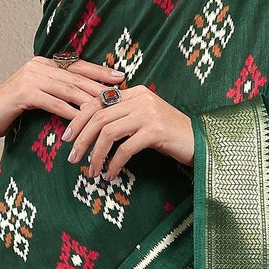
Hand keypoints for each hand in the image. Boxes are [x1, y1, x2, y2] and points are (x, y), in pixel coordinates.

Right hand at [0, 55, 126, 140]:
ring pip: (68, 89)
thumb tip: (86, 98)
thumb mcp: (39, 95)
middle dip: (100, 86)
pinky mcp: (24, 93)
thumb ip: (58, 91)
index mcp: (44, 64)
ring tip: (107, 109)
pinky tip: (83, 120)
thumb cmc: (13, 109)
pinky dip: (70, 112)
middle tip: (120, 95)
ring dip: (89, 100)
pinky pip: (54, 103)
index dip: (99, 72)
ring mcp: (31, 78)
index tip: (120, 78)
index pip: (78, 66)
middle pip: (76, 77)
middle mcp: (39, 66)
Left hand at [63, 81, 193, 179]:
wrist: (202, 142)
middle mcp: (140, 98)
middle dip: (81, 139)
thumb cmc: (171, 135)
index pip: (97, 101)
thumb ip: (123, 117)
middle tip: (72, 158)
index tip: (67, 138)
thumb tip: (92, 130)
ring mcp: (148, 113)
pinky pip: (125, 148)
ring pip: (108, 132)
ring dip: (96, 154)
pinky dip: (114, 164)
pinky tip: (112, 175)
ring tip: (92, 171)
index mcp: (135, 92)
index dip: (78, 120)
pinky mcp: (155, 131)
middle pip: (98, 116)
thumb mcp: (144, 120)